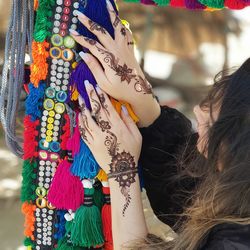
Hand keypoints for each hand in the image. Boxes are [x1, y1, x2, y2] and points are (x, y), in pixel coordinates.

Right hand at [70, 0, 160, 126]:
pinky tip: (121, 22)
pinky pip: (127, 35)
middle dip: (90, 23)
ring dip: (112, 15)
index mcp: (109, 59)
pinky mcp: (130, 51)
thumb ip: (94, 67)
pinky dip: (123, 27)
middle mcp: (117, 51)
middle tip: (80, 14)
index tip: (71, 32)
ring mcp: (125, 49)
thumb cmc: (120, 90)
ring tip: (107, 4)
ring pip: (117, 28)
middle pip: (102, 33)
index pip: (92, 45)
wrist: (139, 92)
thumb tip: (83, 54)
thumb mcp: (104, 83)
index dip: (81, 38)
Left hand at [78, 80, 141, 214]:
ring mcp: (96, 138)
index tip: (98, 87)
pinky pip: (84, 132)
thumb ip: (129, 121)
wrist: (121, 169)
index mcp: (117, 126)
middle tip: (86, 85)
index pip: (108, 107)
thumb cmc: (132, 152)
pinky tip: (79, 116)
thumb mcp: (137, 136)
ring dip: (83, 108)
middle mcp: (105, 130)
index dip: (102, 96)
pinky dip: (80, 123)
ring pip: (87, 120)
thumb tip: (123, 108)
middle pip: (96, 110)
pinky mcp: (91, 145)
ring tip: (80, 98)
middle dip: (91, 96)